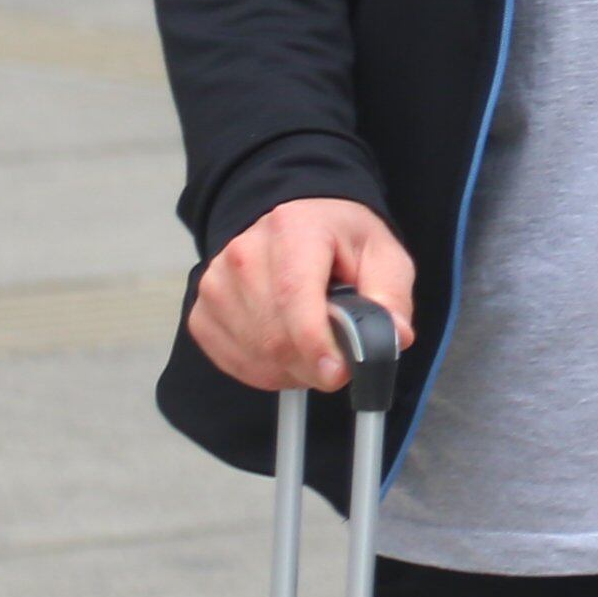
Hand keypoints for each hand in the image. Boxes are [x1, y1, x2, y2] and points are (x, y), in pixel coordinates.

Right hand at [189, 197, 415, 393]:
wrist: (297, 223)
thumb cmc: (340, 239)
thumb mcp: (383, 255)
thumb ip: (391, 296)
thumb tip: (395, 337)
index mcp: (293, 229)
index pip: (294, 295)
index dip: (314, 343)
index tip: (337, 373)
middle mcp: (244, 253)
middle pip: (273, 335)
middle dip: (313, 364)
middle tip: (340, 361)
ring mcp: (216, 284)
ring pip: (255, 355)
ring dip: (293, 370)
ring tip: (315, 346)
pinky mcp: (202, 312)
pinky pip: (234, 363)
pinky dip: (267, 372)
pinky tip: (287, 352)